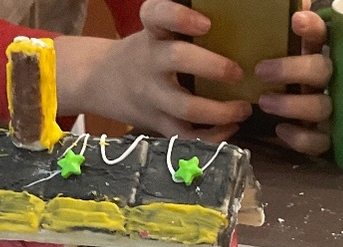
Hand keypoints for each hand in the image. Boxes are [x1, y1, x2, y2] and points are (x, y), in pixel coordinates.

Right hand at [55, 0, 251, 141]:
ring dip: (220, 111)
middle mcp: (150, 62)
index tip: (206, 23)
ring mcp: (152, 96)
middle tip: (238, 73)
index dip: (179, 17)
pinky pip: (185, 136)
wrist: (99, 81)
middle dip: (212, 66)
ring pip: (185, 107)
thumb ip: (181, 32)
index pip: (155, 14)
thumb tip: (240, 28)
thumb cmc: (143, 54)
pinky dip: (212, 137)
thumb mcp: (154, 34)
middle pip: (177, 58)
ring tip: (243, 109)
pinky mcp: (157, 123)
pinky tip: (230, 128)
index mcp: (151, 35)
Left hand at [254, 1, 331, 155]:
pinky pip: (319, 141)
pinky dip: (301, 137)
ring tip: (265, 102)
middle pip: (322, 70)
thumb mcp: (281, 58)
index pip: (323, 35)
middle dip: (292, 70)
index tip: (296, 21)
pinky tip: (281, 130)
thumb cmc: (286, 86)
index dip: (313, 27)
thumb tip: (288, 8)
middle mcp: (329, 81)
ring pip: (321, 107)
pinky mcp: (326, 138)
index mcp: (317, 56)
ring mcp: (330, 110)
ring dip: (292, 104)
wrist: (298, 126)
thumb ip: (278, 35)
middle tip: (261, 71)